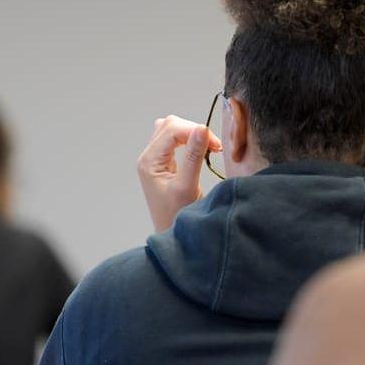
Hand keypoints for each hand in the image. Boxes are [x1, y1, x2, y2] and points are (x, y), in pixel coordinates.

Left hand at [138, 115, 223, 232]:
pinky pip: (174, 141)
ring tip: (209, 147)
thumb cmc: (177, 218)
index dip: (195, 131)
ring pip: (171, 130)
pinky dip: (189, 140)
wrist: (174, 239)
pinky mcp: (164, 164)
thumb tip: (203, 128)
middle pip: (170, 125)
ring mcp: (155, 160)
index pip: (171, 130)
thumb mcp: (187, 186)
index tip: (216, 145)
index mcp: (149, 162)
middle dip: (193, 130)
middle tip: (215, 147)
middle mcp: (149, 158)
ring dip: (191, 133)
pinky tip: (201, 150)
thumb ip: (194, 156)